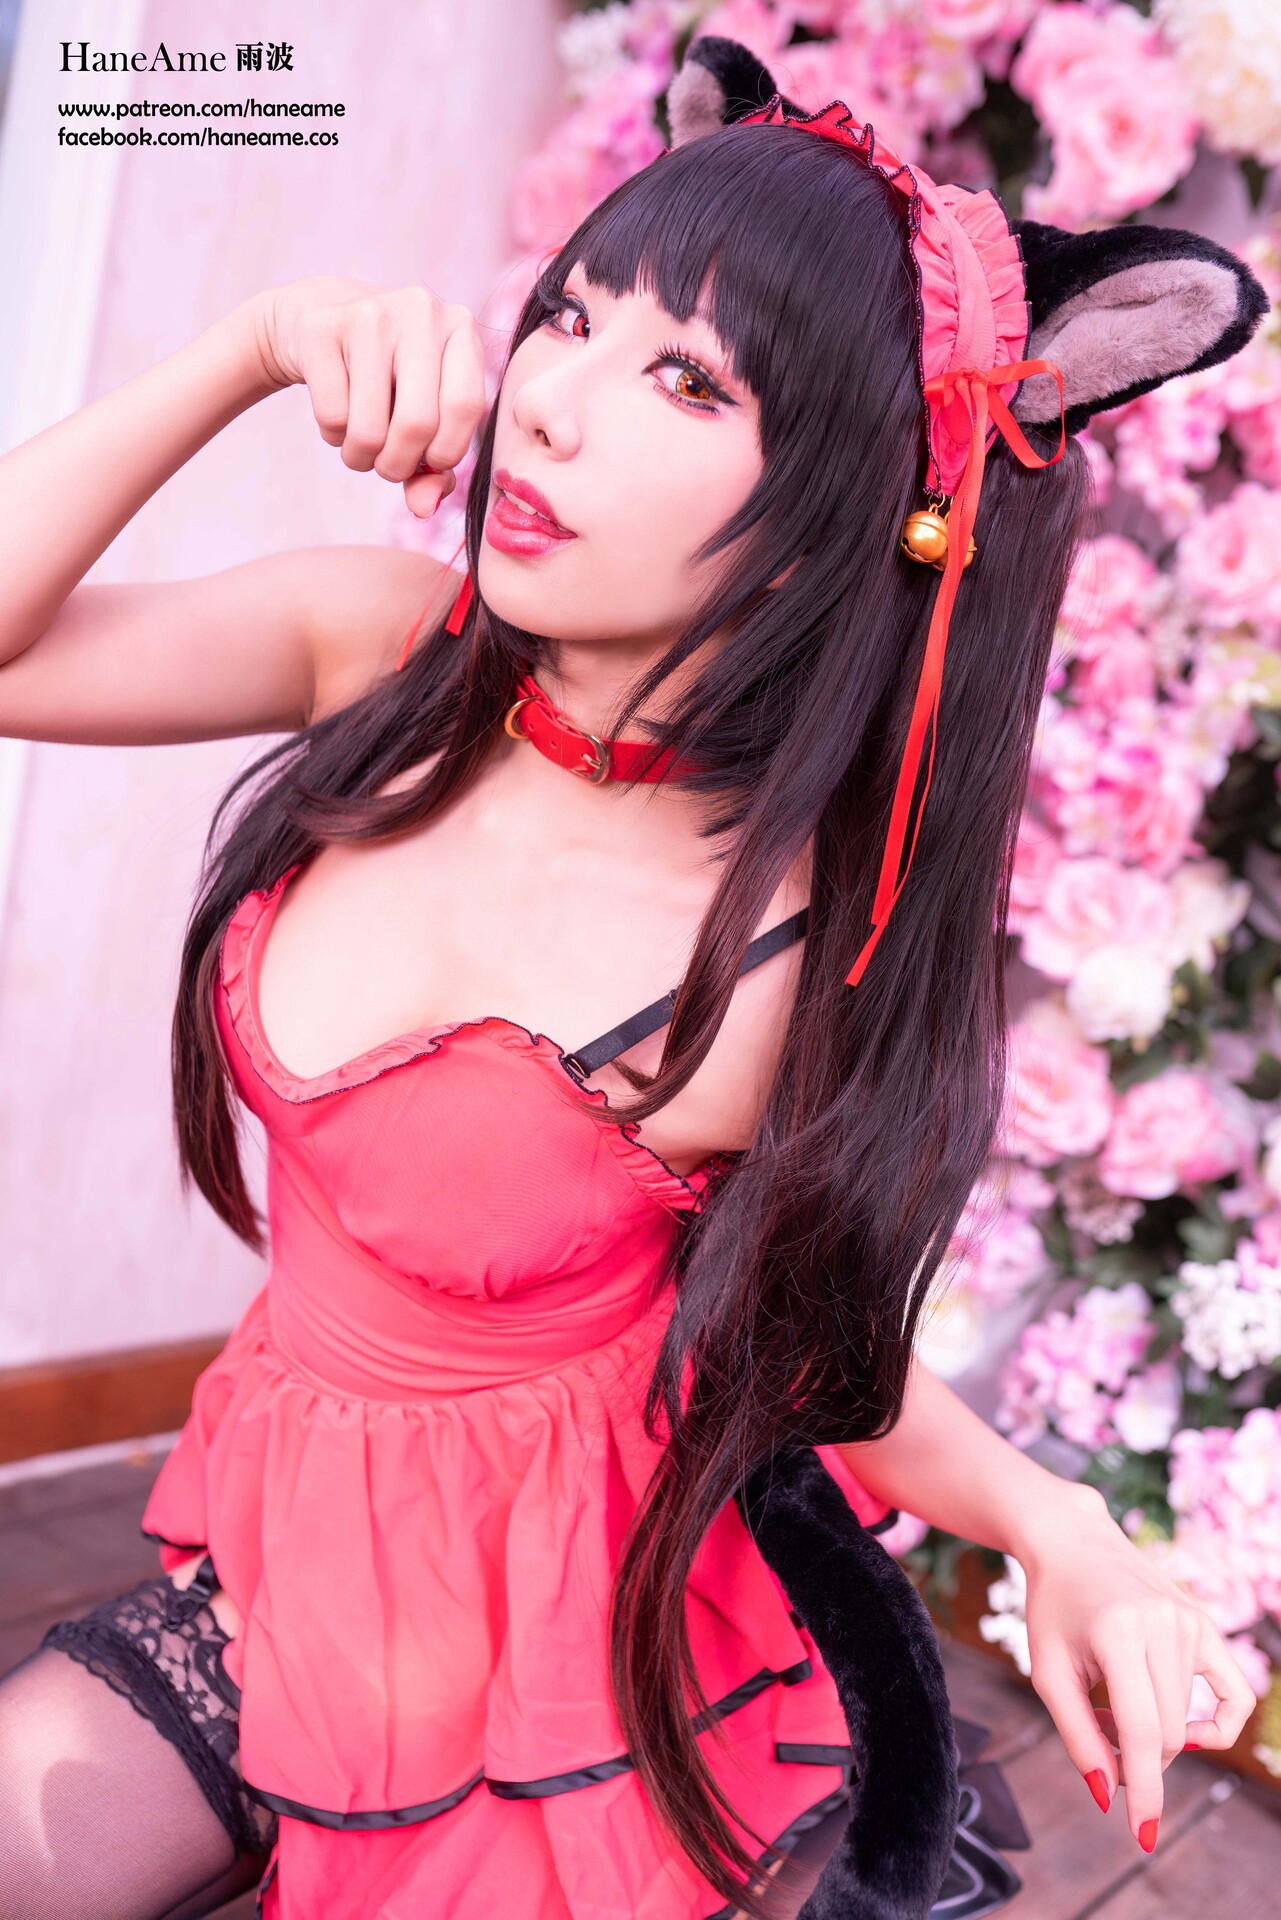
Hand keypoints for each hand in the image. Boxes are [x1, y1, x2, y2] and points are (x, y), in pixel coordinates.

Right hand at [248, 275, 486, 516]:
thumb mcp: (425, 416)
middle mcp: (421, 311)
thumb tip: (424, 509)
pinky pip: (332, 417)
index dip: (445, 453)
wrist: (322, 323)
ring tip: (361, 443)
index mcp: (461, 328)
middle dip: (398, 465)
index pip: (465, 408)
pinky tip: (337, 414)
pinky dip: (333, 436)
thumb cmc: (389, 381)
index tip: (428, 461)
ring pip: (369, 428)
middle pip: (417, 423)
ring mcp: (369, 313)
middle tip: (388, 464)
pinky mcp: (320, 327)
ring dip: (362, 457)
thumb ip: (434, 468)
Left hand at [1019, 1490, 1257, 1852]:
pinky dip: (1217, 1725)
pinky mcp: (1205, 1623)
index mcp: (1118, 1632)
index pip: (1143, 1731)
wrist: (1071, 1542)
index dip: (1144, 1788)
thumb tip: (1109, 1794)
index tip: (1143, 1833)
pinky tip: (1191, 1729)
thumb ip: (1077, 1735)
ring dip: (1152, 1731)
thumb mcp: (1048, 1672)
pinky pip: (1234, 1694)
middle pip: (1167, 1734)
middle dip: (1132, 1753)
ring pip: (1187, 1720)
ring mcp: (1189, 1621)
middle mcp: (1163, 1624)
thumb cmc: (1052, 1610)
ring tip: (1112, 1698)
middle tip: (1095, 1727)